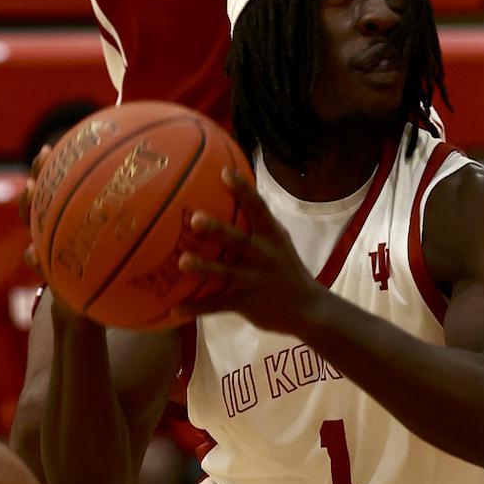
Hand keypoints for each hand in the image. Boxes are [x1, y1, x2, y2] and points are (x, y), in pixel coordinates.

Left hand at [178, 169, 320, 336]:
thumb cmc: (286, 269)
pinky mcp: (246, 303)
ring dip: (204, 267)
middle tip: (196, 219)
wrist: (308, 309)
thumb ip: (260, 223)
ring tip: (182, 262)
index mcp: (272, 237)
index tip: (225, 172)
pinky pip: (217, 305)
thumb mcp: (280, 243)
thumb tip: (235, 193)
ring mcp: (254, 281)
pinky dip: (196, 308)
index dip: (243, 190)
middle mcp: (264, 256)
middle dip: (217, 230)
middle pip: (238, 240)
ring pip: (225, 273)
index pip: (258, 208)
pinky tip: (174, 310)